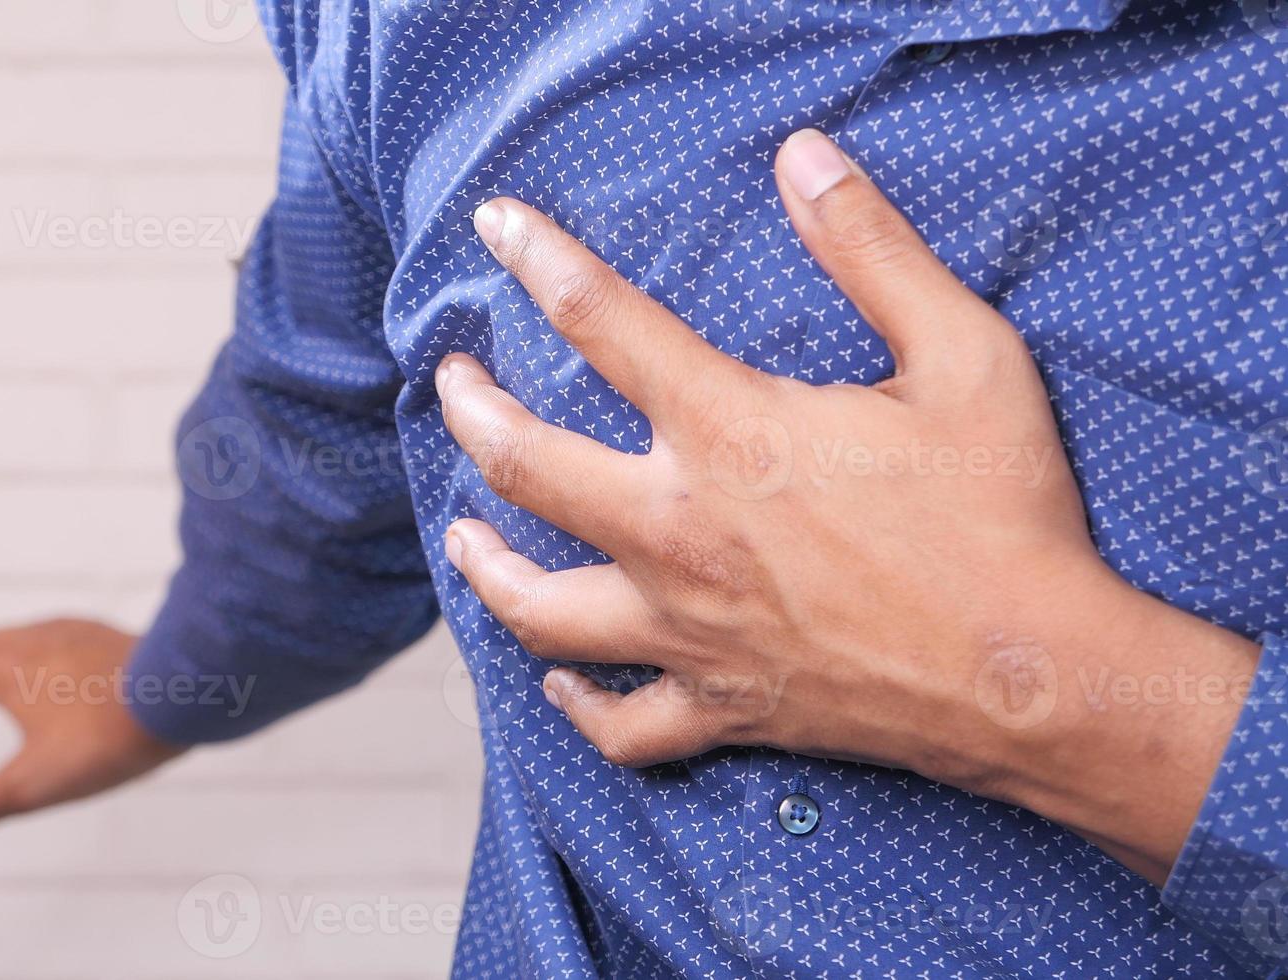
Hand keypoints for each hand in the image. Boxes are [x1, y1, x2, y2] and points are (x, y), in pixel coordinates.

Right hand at [0, 619, 184, 858]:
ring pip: (24, 638)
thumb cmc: (107, 738)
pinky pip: (65, 638)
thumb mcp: (30, 786)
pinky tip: (66, 676)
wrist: (189, 692)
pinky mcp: (115, 636)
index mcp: (2, 669)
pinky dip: (44, 656)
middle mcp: (35, 639)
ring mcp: (79, 632)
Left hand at [436, 129, 1258, 882]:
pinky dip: (579, 708)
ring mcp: (689, 631)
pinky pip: (621, 725)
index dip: (538, 259)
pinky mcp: (722, 707)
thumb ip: (873, 251)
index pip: (600, 321)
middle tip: (454, 382)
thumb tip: (805, 159)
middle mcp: (680, 532)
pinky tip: (559, 685)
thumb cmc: (1001, 515)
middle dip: (470, 411)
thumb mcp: (961, 355)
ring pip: (538, 608)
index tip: (496, 227)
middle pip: (522, 466)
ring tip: (462, 534)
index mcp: (729, 434)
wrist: (1037, 676)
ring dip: (485, 566)